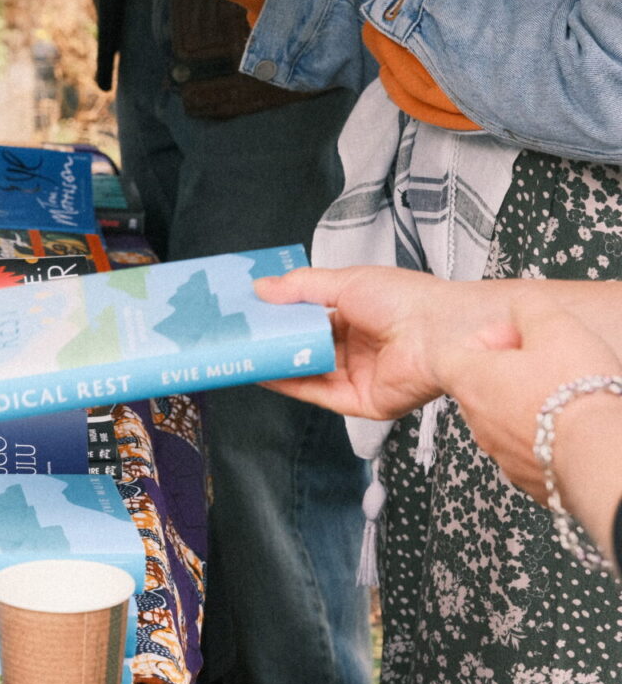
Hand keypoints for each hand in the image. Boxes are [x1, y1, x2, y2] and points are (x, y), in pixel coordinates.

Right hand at [252, 266, 515, 420]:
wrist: (441, 332)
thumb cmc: (408, 300)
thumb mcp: (346, 281)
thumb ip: (301, 286)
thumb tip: (263, 287)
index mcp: (361, 314)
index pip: (313, 317)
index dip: (283, 315)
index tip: (253, 311)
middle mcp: (360, 346)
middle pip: (308, 347)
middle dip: (276, 341)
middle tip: (242, 333)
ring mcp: (360, 375)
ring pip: (309, 372)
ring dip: (278, 363)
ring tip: (245, 352)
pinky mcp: (360, 402)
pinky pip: (318, 394)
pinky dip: (289, 385)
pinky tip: (266, 372)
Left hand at [439, 291, 621, 500]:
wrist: (600, 453)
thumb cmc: (575, 393)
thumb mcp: (555, 326)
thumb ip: (529, 307)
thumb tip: (522, 304)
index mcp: (470, 381)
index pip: (450, 353)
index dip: (485, 339)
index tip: (515, 337)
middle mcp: (476, 420)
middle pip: (478, 386)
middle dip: (507, 370)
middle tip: (544, 361)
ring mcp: (499, 451)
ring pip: (502, 417)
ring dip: (525, 401)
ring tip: (562, 392)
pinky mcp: (525, 475)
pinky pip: (526, 446)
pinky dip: (542, 433)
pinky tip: (570, 423)